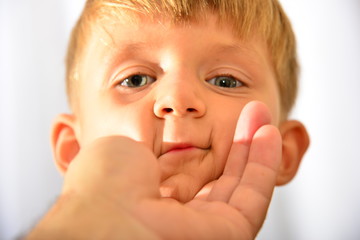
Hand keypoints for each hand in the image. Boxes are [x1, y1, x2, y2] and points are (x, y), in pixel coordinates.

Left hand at [27, 101, 281, 239]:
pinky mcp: (229, 234)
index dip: (208, 147)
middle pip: (221, 181)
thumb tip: (157, 152)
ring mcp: (205, 230)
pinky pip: (255, 196)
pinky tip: (268, 133)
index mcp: (153, 202)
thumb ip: (148, 151)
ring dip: (255, 148)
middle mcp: (180, 220)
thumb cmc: (103, 184)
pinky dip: (264, 162)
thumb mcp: (124, 151)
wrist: (107, 216)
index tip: (218, 118)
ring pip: (241, 187)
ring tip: (262, 114)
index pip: (190, 176)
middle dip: (238, 144)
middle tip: (250, 111)